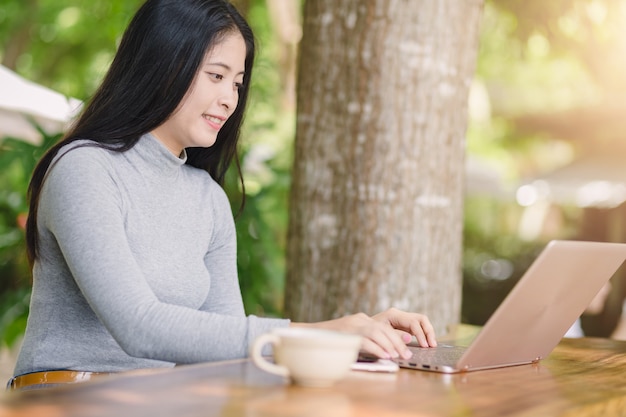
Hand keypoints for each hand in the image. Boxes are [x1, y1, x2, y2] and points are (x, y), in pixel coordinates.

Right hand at [291, 307, 436, 359]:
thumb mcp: (352, 339)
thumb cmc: (332, 340)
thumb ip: (369, 341)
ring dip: (390, 345)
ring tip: (398, 356)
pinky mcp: (346, 334)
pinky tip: (385, 356)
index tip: (406, 346)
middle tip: (406, 355)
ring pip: (376, 333)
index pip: (384, 327)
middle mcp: (358, 320)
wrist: (310, 335)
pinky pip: (365, 340)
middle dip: (397, 342)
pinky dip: (377, 349)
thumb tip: (390, 349)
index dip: (396, 337)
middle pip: (383, 329)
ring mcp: (351, 326)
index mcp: (361, 319)